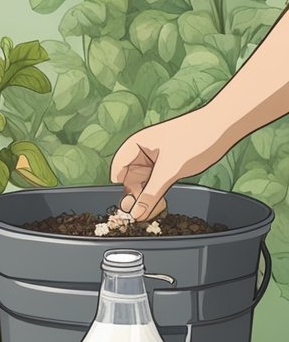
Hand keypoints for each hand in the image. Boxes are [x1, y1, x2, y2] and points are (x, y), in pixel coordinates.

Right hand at [109, 107, 235, 220]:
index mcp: (135, 145)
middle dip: (137, 196)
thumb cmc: (195, 139)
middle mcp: (142, 152)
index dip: (122, 189)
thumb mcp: (170, 171)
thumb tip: (135, 214)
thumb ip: (151, 194)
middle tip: (145, 213)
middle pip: (129, 180)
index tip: (131, 206)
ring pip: (143, 183)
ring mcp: (155, 159)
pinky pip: (156, 182)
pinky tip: (162, 202)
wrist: (224, 127)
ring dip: (148, 196)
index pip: (117, 172)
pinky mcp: (168, 165)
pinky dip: (157, 192)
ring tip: (157, 208)